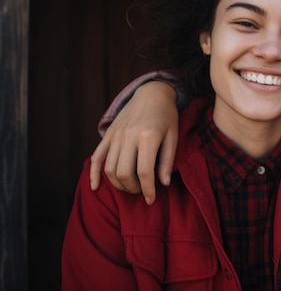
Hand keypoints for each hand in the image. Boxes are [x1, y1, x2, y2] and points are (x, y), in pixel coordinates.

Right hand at [89, 81, 178, 204]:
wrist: (151, 93)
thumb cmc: (167, 116)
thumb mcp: (173, 136)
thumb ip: (167, 160)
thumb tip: (163, 183)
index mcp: (148, 136)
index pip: (144, 172)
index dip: (147, 189)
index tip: (151, 200)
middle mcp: (128, 136)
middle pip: (124, 173)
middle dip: (133, 188)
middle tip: (142, 191)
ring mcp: (116, 135)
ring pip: (109, 169)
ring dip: (118, 184)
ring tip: (130, 187)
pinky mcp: (108, 134)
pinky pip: (96, 157)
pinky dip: (93, 174)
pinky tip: (96, 187)